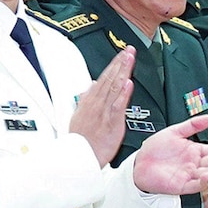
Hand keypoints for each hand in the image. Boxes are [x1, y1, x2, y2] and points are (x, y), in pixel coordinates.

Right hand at [68, 46, 133, 165]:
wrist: (78, 157)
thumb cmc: (80, 140)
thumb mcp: (79, 114)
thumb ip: (86, 99)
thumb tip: (92, 86)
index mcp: (90, 100)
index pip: (104, 78)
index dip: (114, 65)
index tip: (122, 54)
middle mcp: (97, 103)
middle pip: (110, 79)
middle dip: (120, 63)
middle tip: (129, 50)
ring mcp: (104, 112)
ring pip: (114, 88)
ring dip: (123, 71)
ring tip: (129, 58)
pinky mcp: (111, 123)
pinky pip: (118, 106)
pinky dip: (123, 94)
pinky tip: (128, 83)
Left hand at [131, 115, 207, 195]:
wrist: (139, 163)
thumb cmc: (154, 149)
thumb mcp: (174, 132)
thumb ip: (192, 125)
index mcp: (194, 152)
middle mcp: (194, 164)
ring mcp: (189, 175)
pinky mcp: (181, 185)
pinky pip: (195, 185)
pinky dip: (202, 181)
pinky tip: (207, 174)